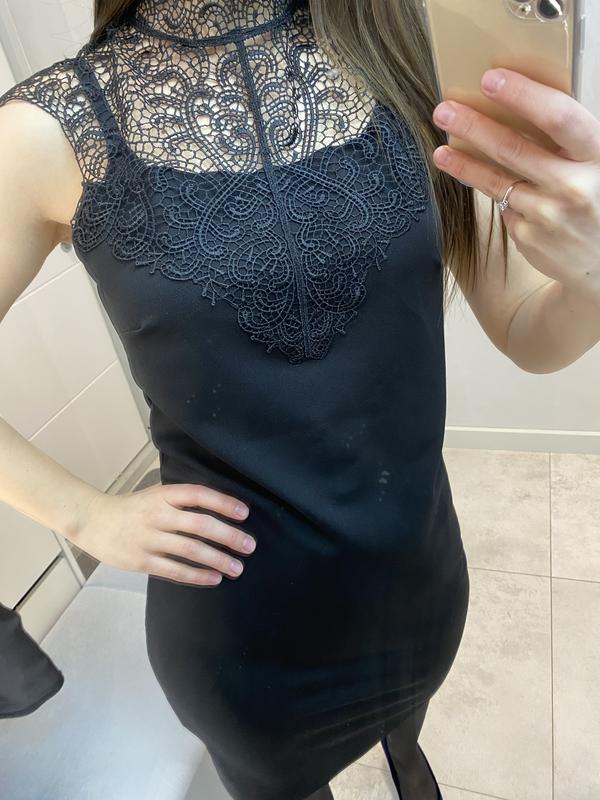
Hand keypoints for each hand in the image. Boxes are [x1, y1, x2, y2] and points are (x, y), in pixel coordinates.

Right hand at [73, 483, 256, 586]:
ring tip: (237, 568)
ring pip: (190, 550)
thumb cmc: (132, 508)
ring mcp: (148, 538)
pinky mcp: (141, 561)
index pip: (198, 495)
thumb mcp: (156, 494)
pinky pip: (174, 570)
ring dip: (218, 559)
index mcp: (163, 495)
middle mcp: (157, 515)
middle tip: (249, 546)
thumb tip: (221, 509)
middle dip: (229, 536)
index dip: (223, 502)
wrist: (92, 521)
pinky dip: (197, 575)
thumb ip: (182, 500)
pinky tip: (214, 579)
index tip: (244, 513)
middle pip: (200, 525)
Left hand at [431, 67, 599, 302]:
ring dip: (464, 163)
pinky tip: (485, 184)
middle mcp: (573, 186)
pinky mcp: (528, 236)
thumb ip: (571, 140)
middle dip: (474, 126)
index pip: (558, 117)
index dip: (523, 95)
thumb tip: (522, 103)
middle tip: (444, 110)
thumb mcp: (598, 163)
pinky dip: (495, 193)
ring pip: (496, 181)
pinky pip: (503, 206)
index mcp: (597, 156)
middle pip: (513, 149)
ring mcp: (547, 215)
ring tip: (441, 151)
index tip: (492, 79)